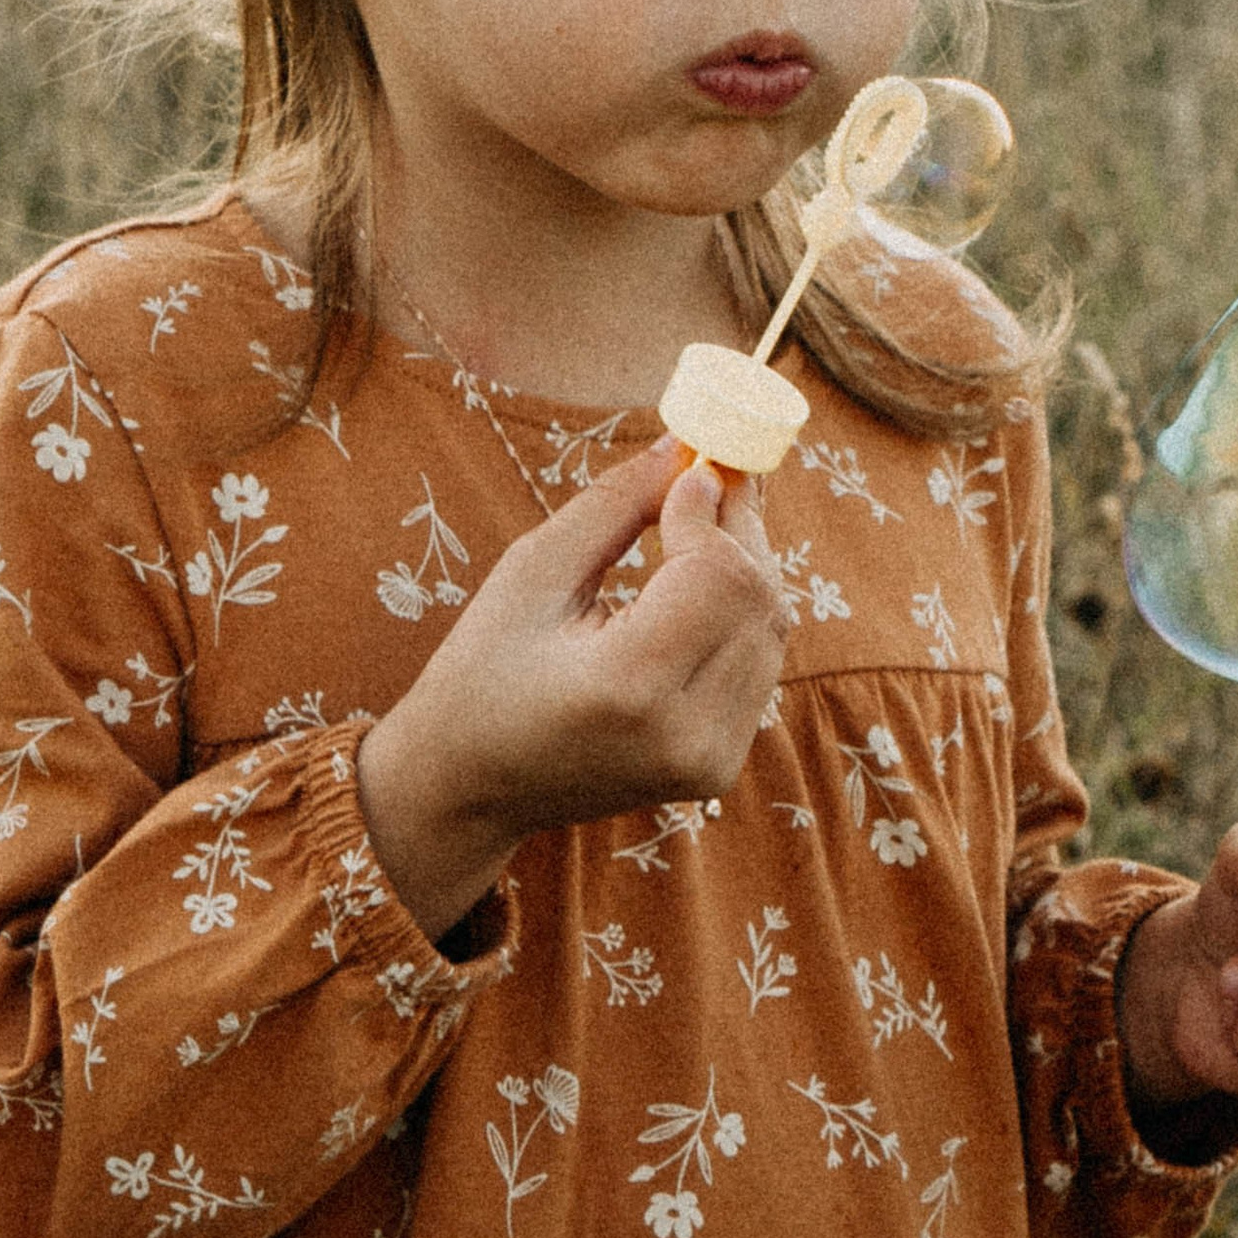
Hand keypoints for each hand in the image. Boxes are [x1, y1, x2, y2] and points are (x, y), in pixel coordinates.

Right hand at [357, 439, 788, 939]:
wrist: (467, 790)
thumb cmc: (481, 671)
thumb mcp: (531, 574)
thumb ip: (615, 505)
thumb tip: (686, 446)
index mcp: (627, 688)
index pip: (718, 575)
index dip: (711, 509)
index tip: (689, 463)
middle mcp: (684, 736)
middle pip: (758, 600)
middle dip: (740, 525)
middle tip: (712, 470)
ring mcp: (709, 762)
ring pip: (770, 631)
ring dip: (747, 565)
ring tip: (702, 518)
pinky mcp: (717, 770)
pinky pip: (756, 665)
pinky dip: (740, 613)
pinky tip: (702, 580)